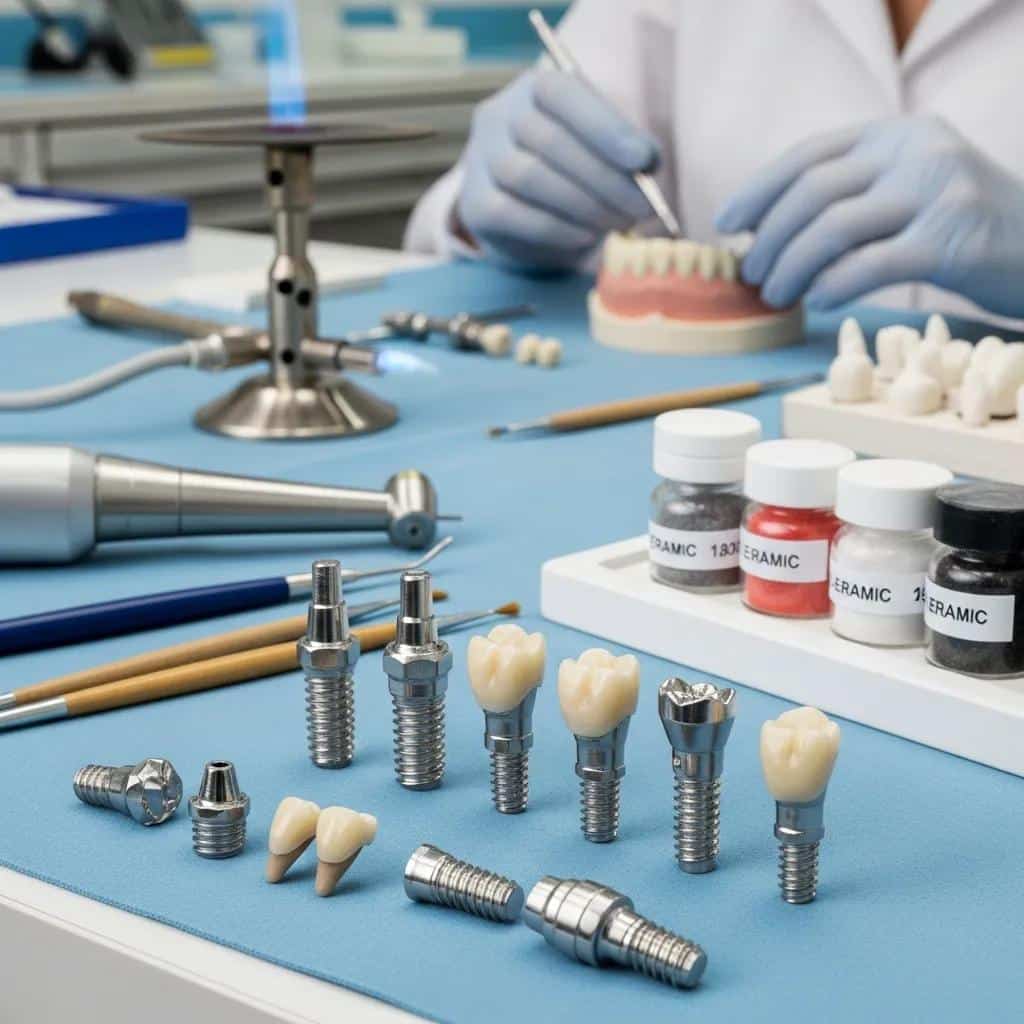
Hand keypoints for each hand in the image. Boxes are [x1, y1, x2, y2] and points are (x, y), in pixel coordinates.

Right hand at [456, 69, 658, 269]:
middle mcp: (499, 115)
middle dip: (605, 178)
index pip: (564, 94)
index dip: (605, 127)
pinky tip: (585, 236)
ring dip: (584, 206)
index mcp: (534, 87)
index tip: (644, 160)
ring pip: (530, 178)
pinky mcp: (474, 203)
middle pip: (550, 141)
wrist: (521, 207)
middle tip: (642, 207)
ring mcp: (481, 159)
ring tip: (618, 223)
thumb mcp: (599, 146)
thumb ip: (622, 150)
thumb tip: (647, 169)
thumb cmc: (570, 166)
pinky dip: (556, 228)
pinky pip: (513, 215)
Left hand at [716, 116, 1023, 317]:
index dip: (759, 190)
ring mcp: (936, 193)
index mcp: (897, 135)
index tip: (728, 224)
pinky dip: (833, 286)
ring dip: (791, 266)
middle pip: (813, 192)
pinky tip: (819, 301)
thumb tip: (771, 228)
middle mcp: (915, 152)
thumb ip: (854, 193)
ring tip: (777, 294)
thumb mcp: (910, 186)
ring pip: (834, 228)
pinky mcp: (951, 241)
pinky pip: (869, 265)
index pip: (809, 155)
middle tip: (753, 274)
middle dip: (769, 238)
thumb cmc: (964, 226)